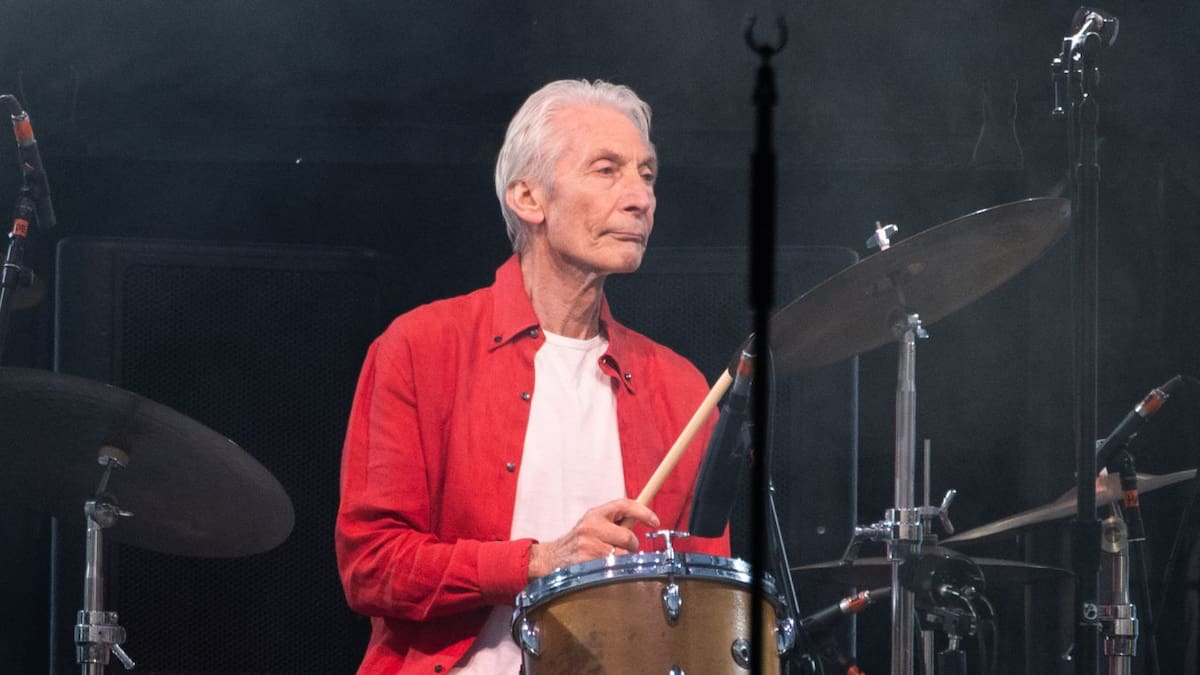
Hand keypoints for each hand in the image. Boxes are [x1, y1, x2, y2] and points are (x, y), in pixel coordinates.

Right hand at [527, 498, 659, 578]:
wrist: (552, 558)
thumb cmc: (580, 541)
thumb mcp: (594, 524)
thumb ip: (616, 521)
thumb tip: (644, 518)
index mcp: (595, 513)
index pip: (624, 505)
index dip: (643, 512)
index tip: (655, 520)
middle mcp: (591, 526)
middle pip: (628, 536)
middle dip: (631, 546)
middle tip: (622, 548)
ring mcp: (588, 544)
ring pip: (623, 555)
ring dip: (623, 560)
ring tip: (609, 558)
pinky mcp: (587, 561)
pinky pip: (613, 567)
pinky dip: (613, 570)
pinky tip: (601, 567)